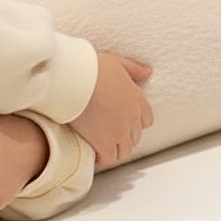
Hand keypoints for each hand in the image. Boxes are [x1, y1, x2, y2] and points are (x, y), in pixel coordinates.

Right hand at [70, 53, 153, 167]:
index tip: (122, 120)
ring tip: (101, 144)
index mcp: (138, 99)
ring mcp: (119, 132)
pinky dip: (102, 158)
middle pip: (134, 137)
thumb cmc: (91, 68)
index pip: (147, 120)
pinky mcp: (103, 142)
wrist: (73, 79)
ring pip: (123, 150)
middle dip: (124, 136)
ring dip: (114, 149)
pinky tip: (93, 152)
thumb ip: (134, 69)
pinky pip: (108, 158)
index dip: (135, 122)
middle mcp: (132, 118)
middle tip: (108, 132)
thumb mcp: (116, 62)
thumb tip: (148, 72)